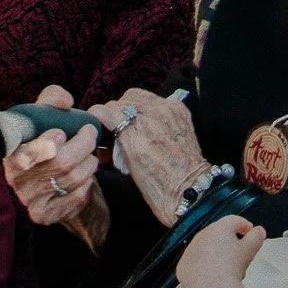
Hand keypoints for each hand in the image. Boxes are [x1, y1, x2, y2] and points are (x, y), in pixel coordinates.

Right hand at [2, 85, 109, 251]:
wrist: (50, 178)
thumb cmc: (47, 139)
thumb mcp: (45, 114)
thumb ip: (52, 98)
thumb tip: (66, 101)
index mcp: (11, 152)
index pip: (24, 154)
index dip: (44, 146)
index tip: (60, 134)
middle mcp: (16, 179)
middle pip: (59, 163)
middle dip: (82, 145)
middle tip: (90, 134)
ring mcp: (29, 200)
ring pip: (72, 179)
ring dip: (88, 162)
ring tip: (89, 154)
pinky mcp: (45, 215)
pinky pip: (76, 197)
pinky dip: (87, 182)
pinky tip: (84, 175)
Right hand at [89, 88, 209, 228]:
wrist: (192, 191)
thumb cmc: (158, 189)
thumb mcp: (129, 167)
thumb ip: (117, 142)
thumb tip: (106, 131)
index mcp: (136, 136)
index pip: (107, 111)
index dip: (98, 116)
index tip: (95, 122)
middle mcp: (151, 118)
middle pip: (122, 101)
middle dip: (115, 112)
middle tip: (114, 127)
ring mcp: (168, 110)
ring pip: (138, 96)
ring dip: (131, 107)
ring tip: (132, 124)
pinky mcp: (179, 110)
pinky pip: (156, 100)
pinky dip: (149, 108)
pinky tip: (149, 122)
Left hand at [176, 215, 264, 287]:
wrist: (212, 287)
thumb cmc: (230, 268)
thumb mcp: (250, 250)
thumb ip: (256, 237)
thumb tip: (259, 231)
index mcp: (219, 227)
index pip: (234, 220)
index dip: (244, 226)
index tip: (249, 233)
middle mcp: (203, 234)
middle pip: (219, 235)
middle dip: (229, 244)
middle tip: (239, 257)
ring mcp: (191, 249)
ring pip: (206, 249)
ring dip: (215, 255)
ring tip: (227, 270)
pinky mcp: (184, 265)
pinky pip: (195, 264)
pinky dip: (202, 269)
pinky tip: (211, 277)